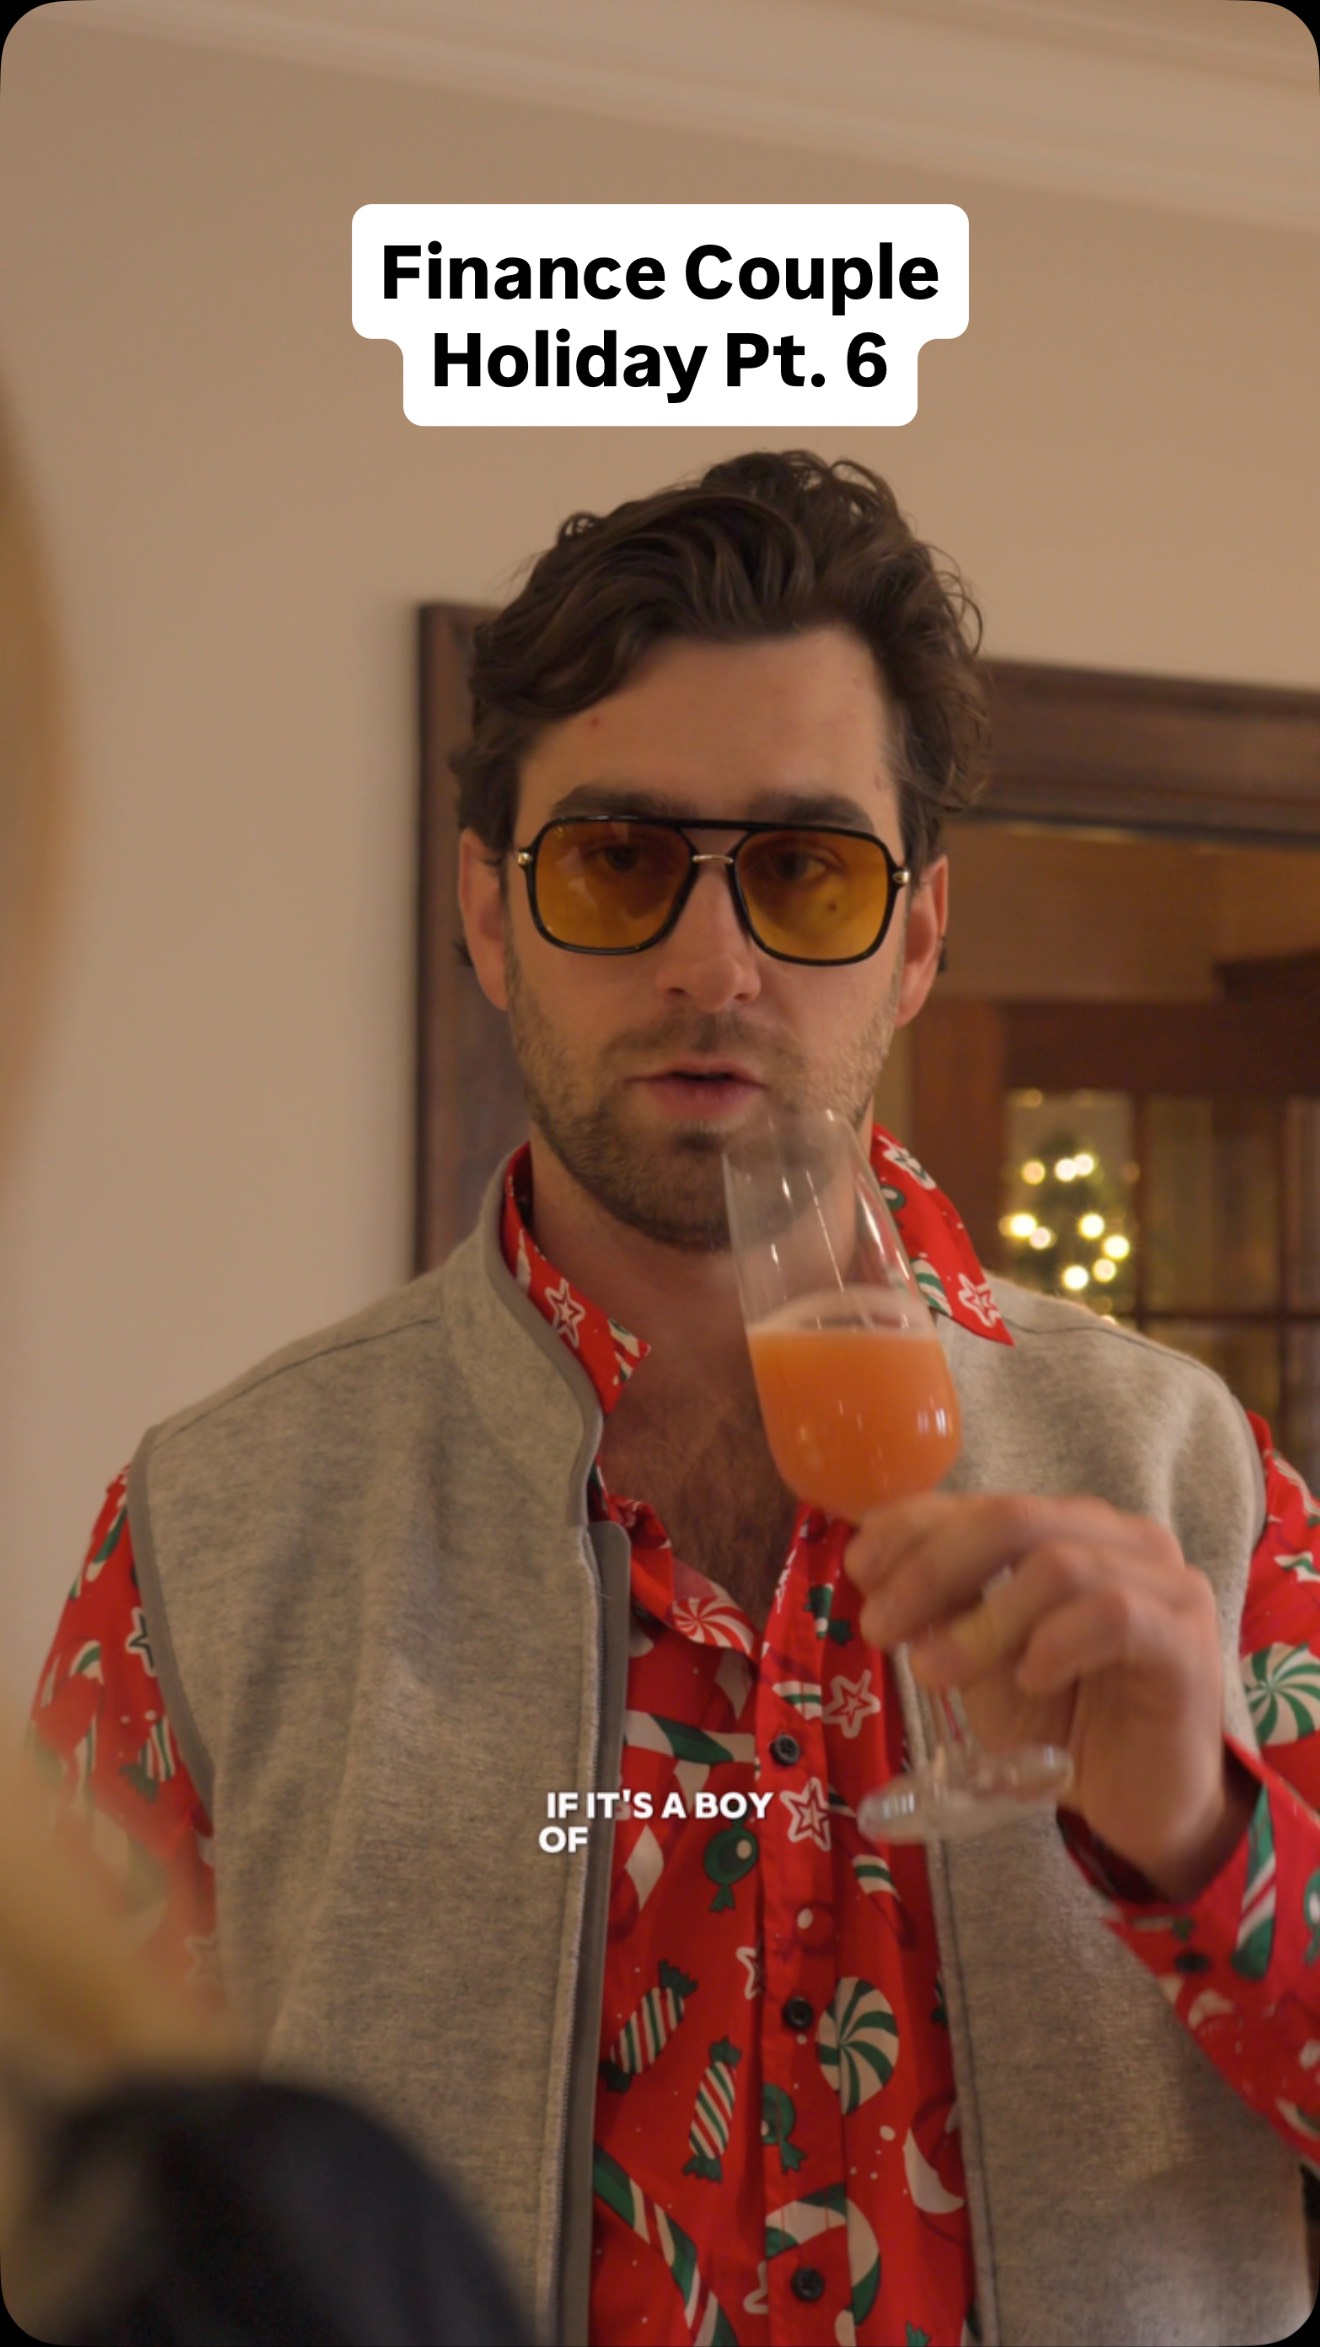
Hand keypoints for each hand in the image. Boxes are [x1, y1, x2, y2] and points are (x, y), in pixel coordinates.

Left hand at [843, 1491, 1253, 1899]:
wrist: (1137, 1804)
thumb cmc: (1061, 1724)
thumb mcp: (981, 1664)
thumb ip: (945, 1612)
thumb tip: (881, 1577)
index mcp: (1066, 1530)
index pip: (979, 1502)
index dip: (910, 1528)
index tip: (859, 1571)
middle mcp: (1120, 1540)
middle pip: (1013, 1518)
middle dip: (932, 1568)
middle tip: (882, 1628)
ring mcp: (1164, 1583)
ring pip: (1059, 1565)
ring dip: (983, 1621)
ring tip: (936, 1673)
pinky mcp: (1186, 1639)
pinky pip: (1116, 1615)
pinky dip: (1056, 1642)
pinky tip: (1030, 1678)